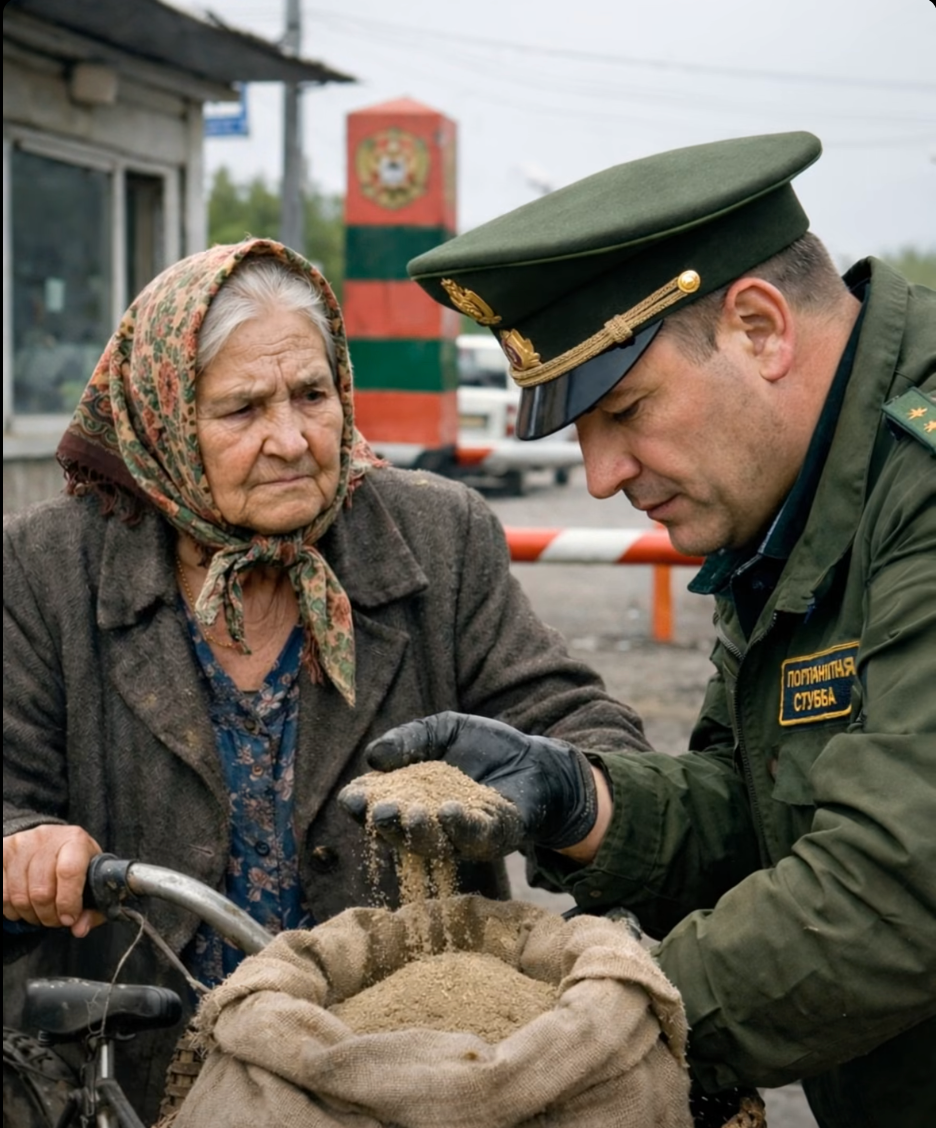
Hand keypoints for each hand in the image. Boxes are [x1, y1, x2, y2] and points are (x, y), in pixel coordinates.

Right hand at [3, 825, 103, 937]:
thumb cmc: (75, 863)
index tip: (68, 919)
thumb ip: (93, 907)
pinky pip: (1, 894)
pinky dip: (11, 909)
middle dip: (48, 916)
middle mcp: (46, 838)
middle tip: (55, 920)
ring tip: (40, 914)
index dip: (68, 902)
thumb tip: (79, 930)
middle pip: (41, 890)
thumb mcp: (92, 878)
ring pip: (17, 896)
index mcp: (75, 840)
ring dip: (29, 915)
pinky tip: (23, 906)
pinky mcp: (2, 852)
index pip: (69, 872)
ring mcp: (20, 844)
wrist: (50, 841)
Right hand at [339, 712, 598, 859]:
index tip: (353, 797)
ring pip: (435, 842)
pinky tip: (451, 811)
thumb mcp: (443, 730)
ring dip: (422, 831)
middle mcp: (430, 824)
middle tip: (382, 811)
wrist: (534, 758)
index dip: (360, 804)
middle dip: (389, 824)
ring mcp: (461, 836)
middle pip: (400, 832)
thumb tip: (373, 757)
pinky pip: (475, 838)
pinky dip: (462, 827)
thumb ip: (410, 739)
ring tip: (416, 813)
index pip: (376, 805)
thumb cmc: (483, 747)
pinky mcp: (494, 837)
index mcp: (409, 797)